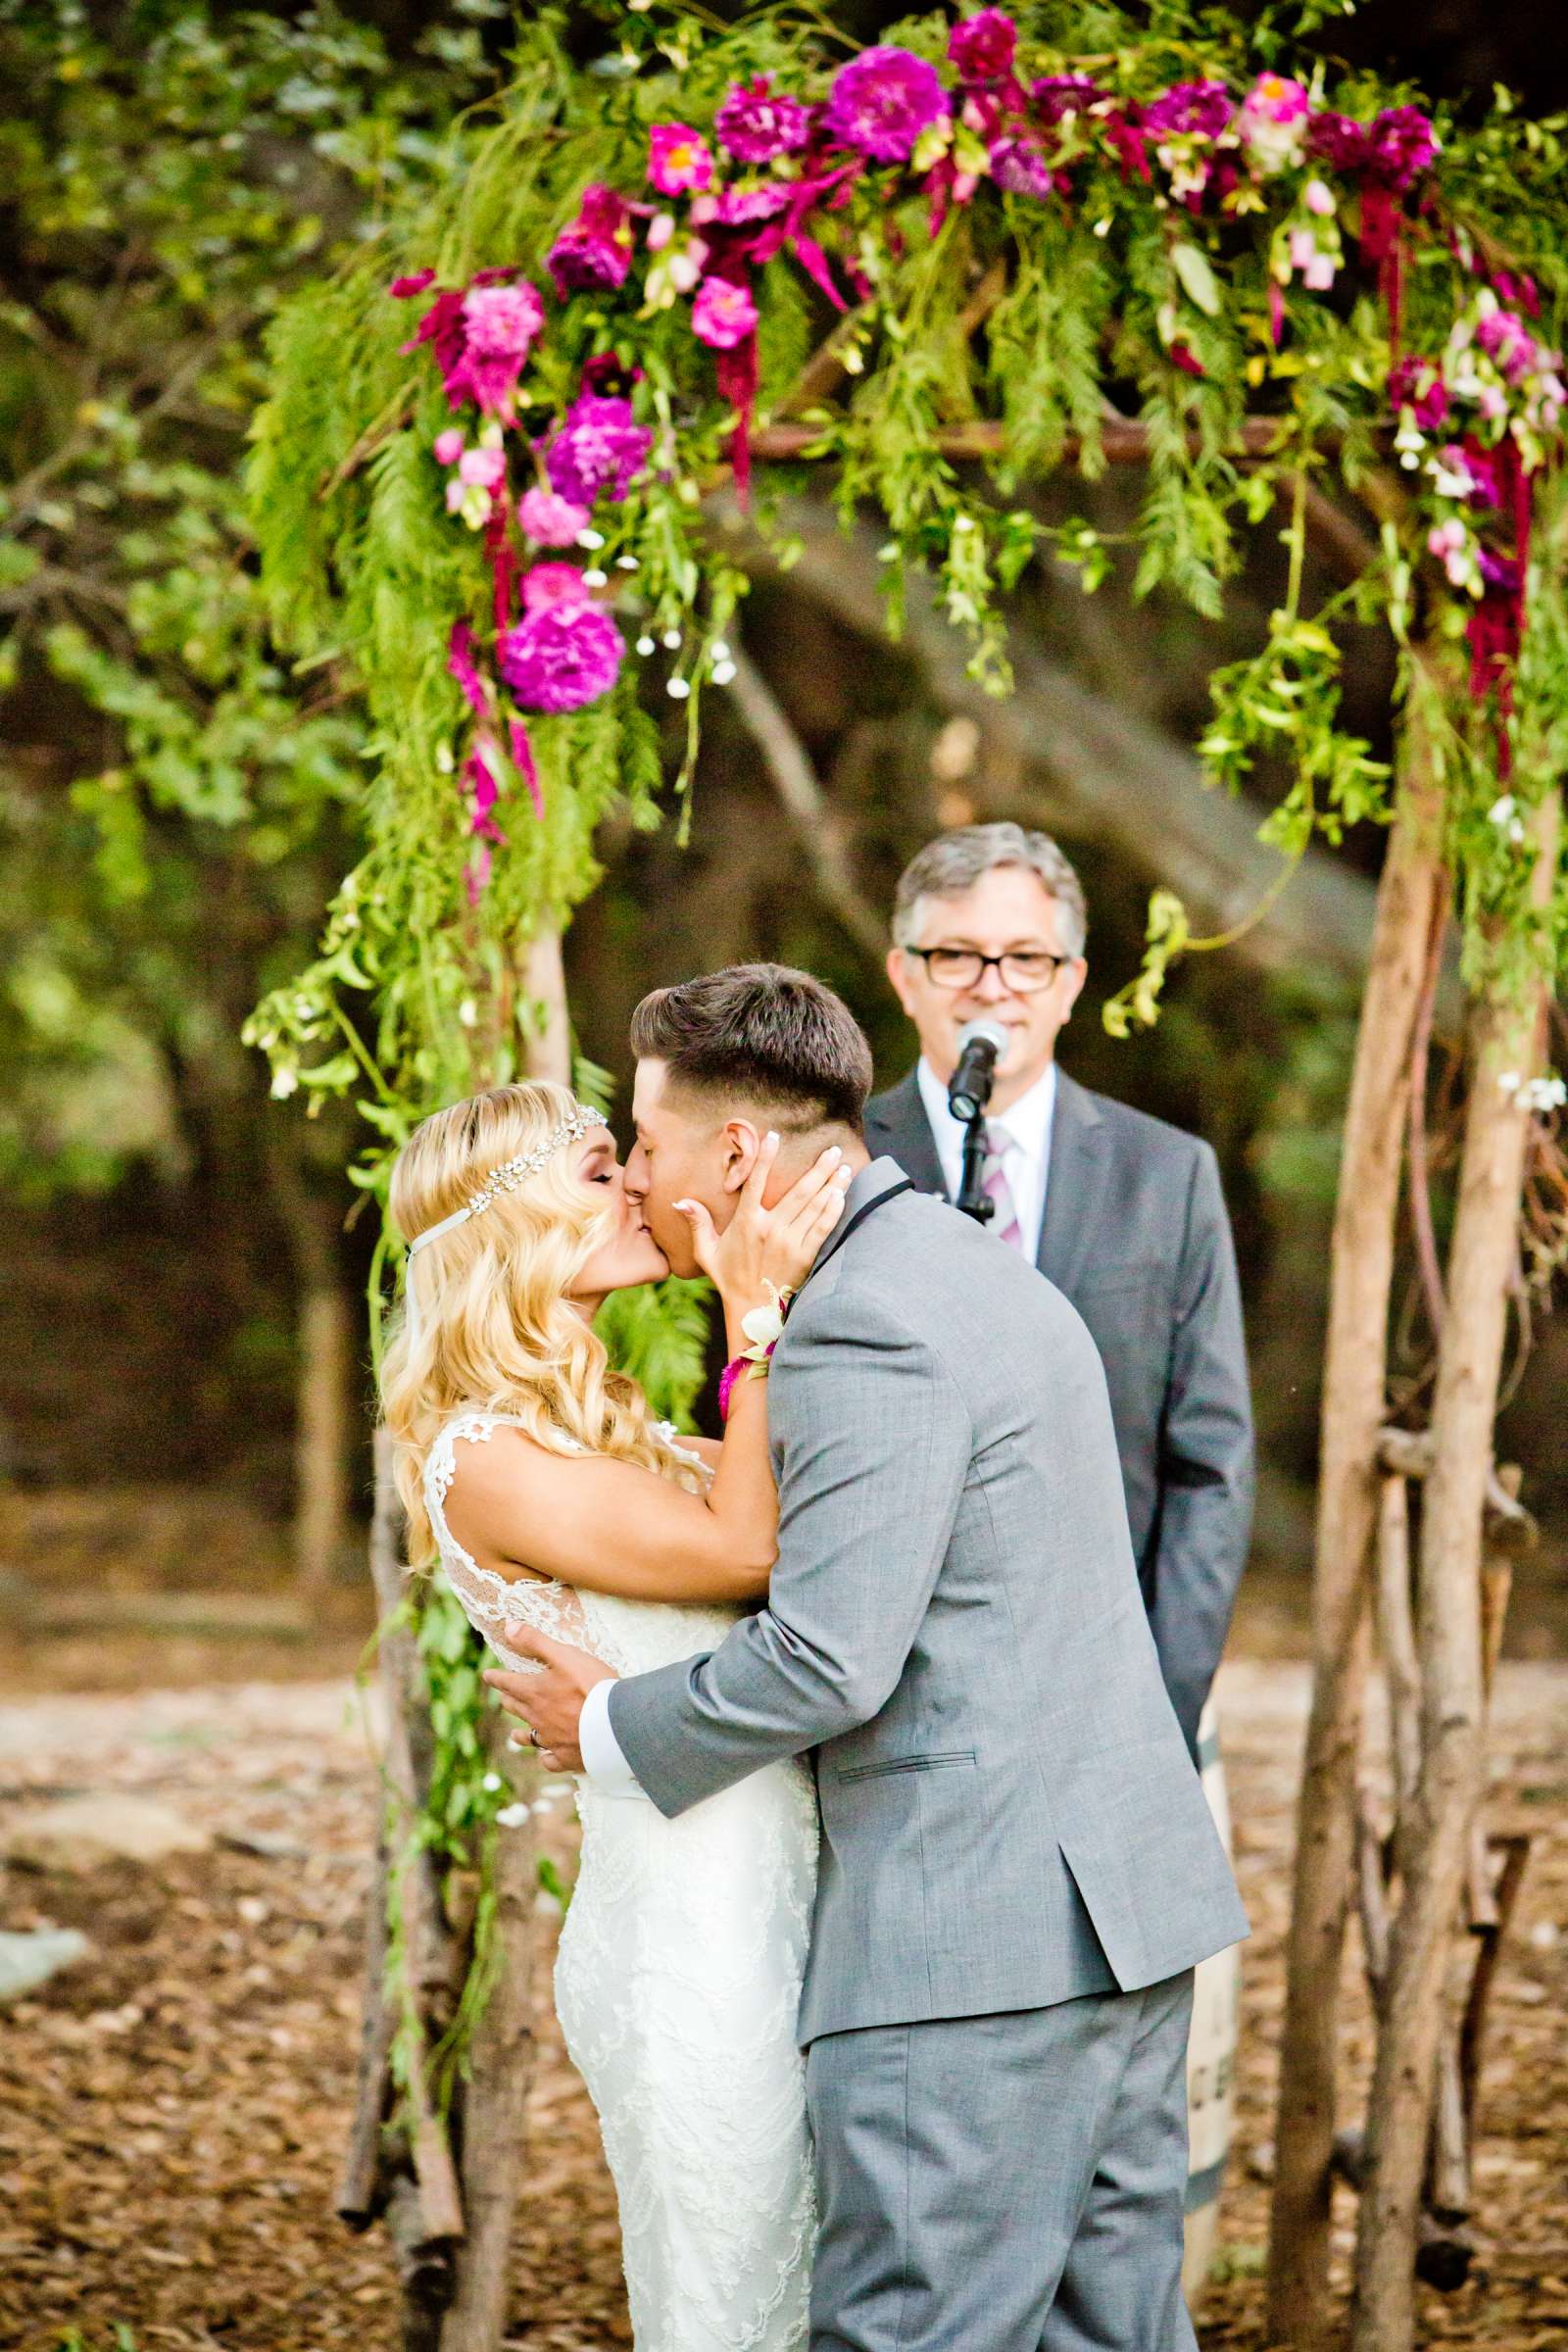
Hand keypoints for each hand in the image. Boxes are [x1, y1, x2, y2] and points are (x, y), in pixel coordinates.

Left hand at [483, 1623, 616, 1773]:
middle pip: (516, 1708)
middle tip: (503, 1697)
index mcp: (535, 1692)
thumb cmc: (591, 1685)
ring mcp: (551, 1739)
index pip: (508, 1682)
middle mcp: (538, 1717)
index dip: (497, 1677)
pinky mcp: (567, 1756)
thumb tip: (508, 1627)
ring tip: (515, 1734)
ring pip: (529, 1737)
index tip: (488, 1675)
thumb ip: (536, 1641)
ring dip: (520, 1734)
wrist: (614, 1723)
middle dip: (508, 1700)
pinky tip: (546, 1757)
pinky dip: (546, 1758)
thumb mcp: (563, 1655)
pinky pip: (550, 1760)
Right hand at [677, 1132, 851, 1310]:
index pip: (756, 1182)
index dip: (765, 1157)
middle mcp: (770, 1228)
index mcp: (746, 1222)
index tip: (774, 1135)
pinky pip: (822, 1227)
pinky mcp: (805, 1255)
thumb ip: (697, 1223)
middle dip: (820, 1168)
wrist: (752, 1310)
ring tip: (845, 1167)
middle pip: (799, 1190)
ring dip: (832, 1184)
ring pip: (815, 1205)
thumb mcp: (706, 1251)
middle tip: (835, 1149)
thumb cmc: (728, 1277)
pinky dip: (833, 1209)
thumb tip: (681, 1201)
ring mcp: (790, 1242)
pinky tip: (841, 1194)